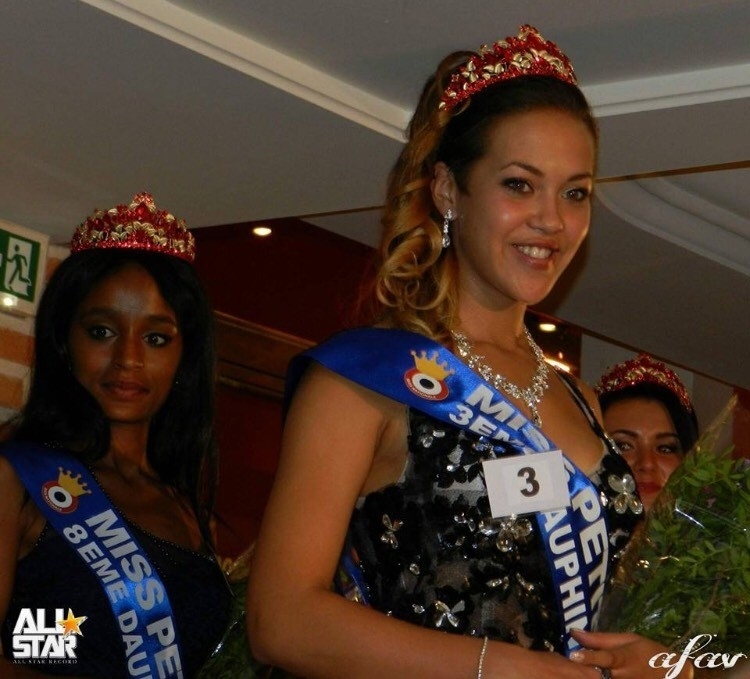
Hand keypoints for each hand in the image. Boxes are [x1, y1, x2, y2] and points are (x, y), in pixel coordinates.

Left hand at [569, 629, 694, 678]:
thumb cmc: (648, 652)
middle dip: (585, 672)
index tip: (573, 656)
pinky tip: (592, 676)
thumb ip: (600, 639)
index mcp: (624, 658)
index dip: (589, 657)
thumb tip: (573, 631)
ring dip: (591, 677)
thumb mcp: (628, 640)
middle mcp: (624, 676)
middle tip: (569, 667)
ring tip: (578, 672)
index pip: (605, 658)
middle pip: (599, 675)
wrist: (674, 674)